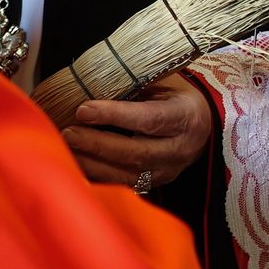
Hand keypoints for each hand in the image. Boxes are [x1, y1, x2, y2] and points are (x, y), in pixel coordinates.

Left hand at [62, 72, 211, 189]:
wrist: (201, 125)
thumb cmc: (175, 97)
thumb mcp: (163, 83)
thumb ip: (134, 86)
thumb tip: (91, 85)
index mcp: (185, 117)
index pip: (149, 119)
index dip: (115, 115)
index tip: (84, 109)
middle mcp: (179, 149)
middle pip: (136, 153)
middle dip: (98, 144)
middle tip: (68, 133)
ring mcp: (168, 171)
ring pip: (127, 175)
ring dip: (92, 164)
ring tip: (66, 149)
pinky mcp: (154, 185)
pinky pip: (122, 185)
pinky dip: (97, 176)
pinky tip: (76, 165)